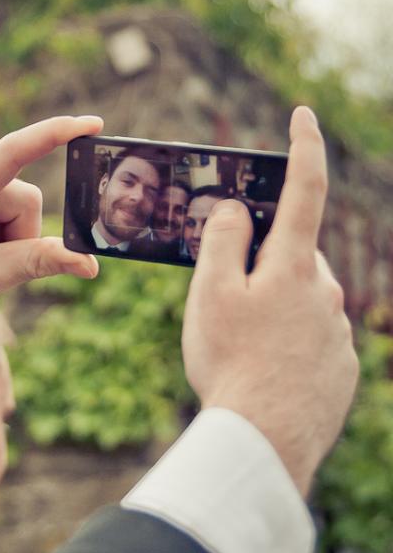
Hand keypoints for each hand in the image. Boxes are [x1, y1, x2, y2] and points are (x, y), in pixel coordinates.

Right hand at [182, 106, 357, 496]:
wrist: (266, 439)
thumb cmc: (230, 362)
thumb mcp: (209, 295)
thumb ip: (221, 242)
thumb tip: (233, 209)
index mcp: (292, 265)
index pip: (304, 190)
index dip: (303, 147)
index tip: (302, 114)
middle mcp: (326, 291)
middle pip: (293, 255)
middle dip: (263, 261)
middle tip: (223, 298)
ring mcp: (339, 331)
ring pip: (303, 300)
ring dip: (273, 309)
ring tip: (236, 350)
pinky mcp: (343, 367)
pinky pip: (312, 340)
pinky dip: (287, 346)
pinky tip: (261, 374)